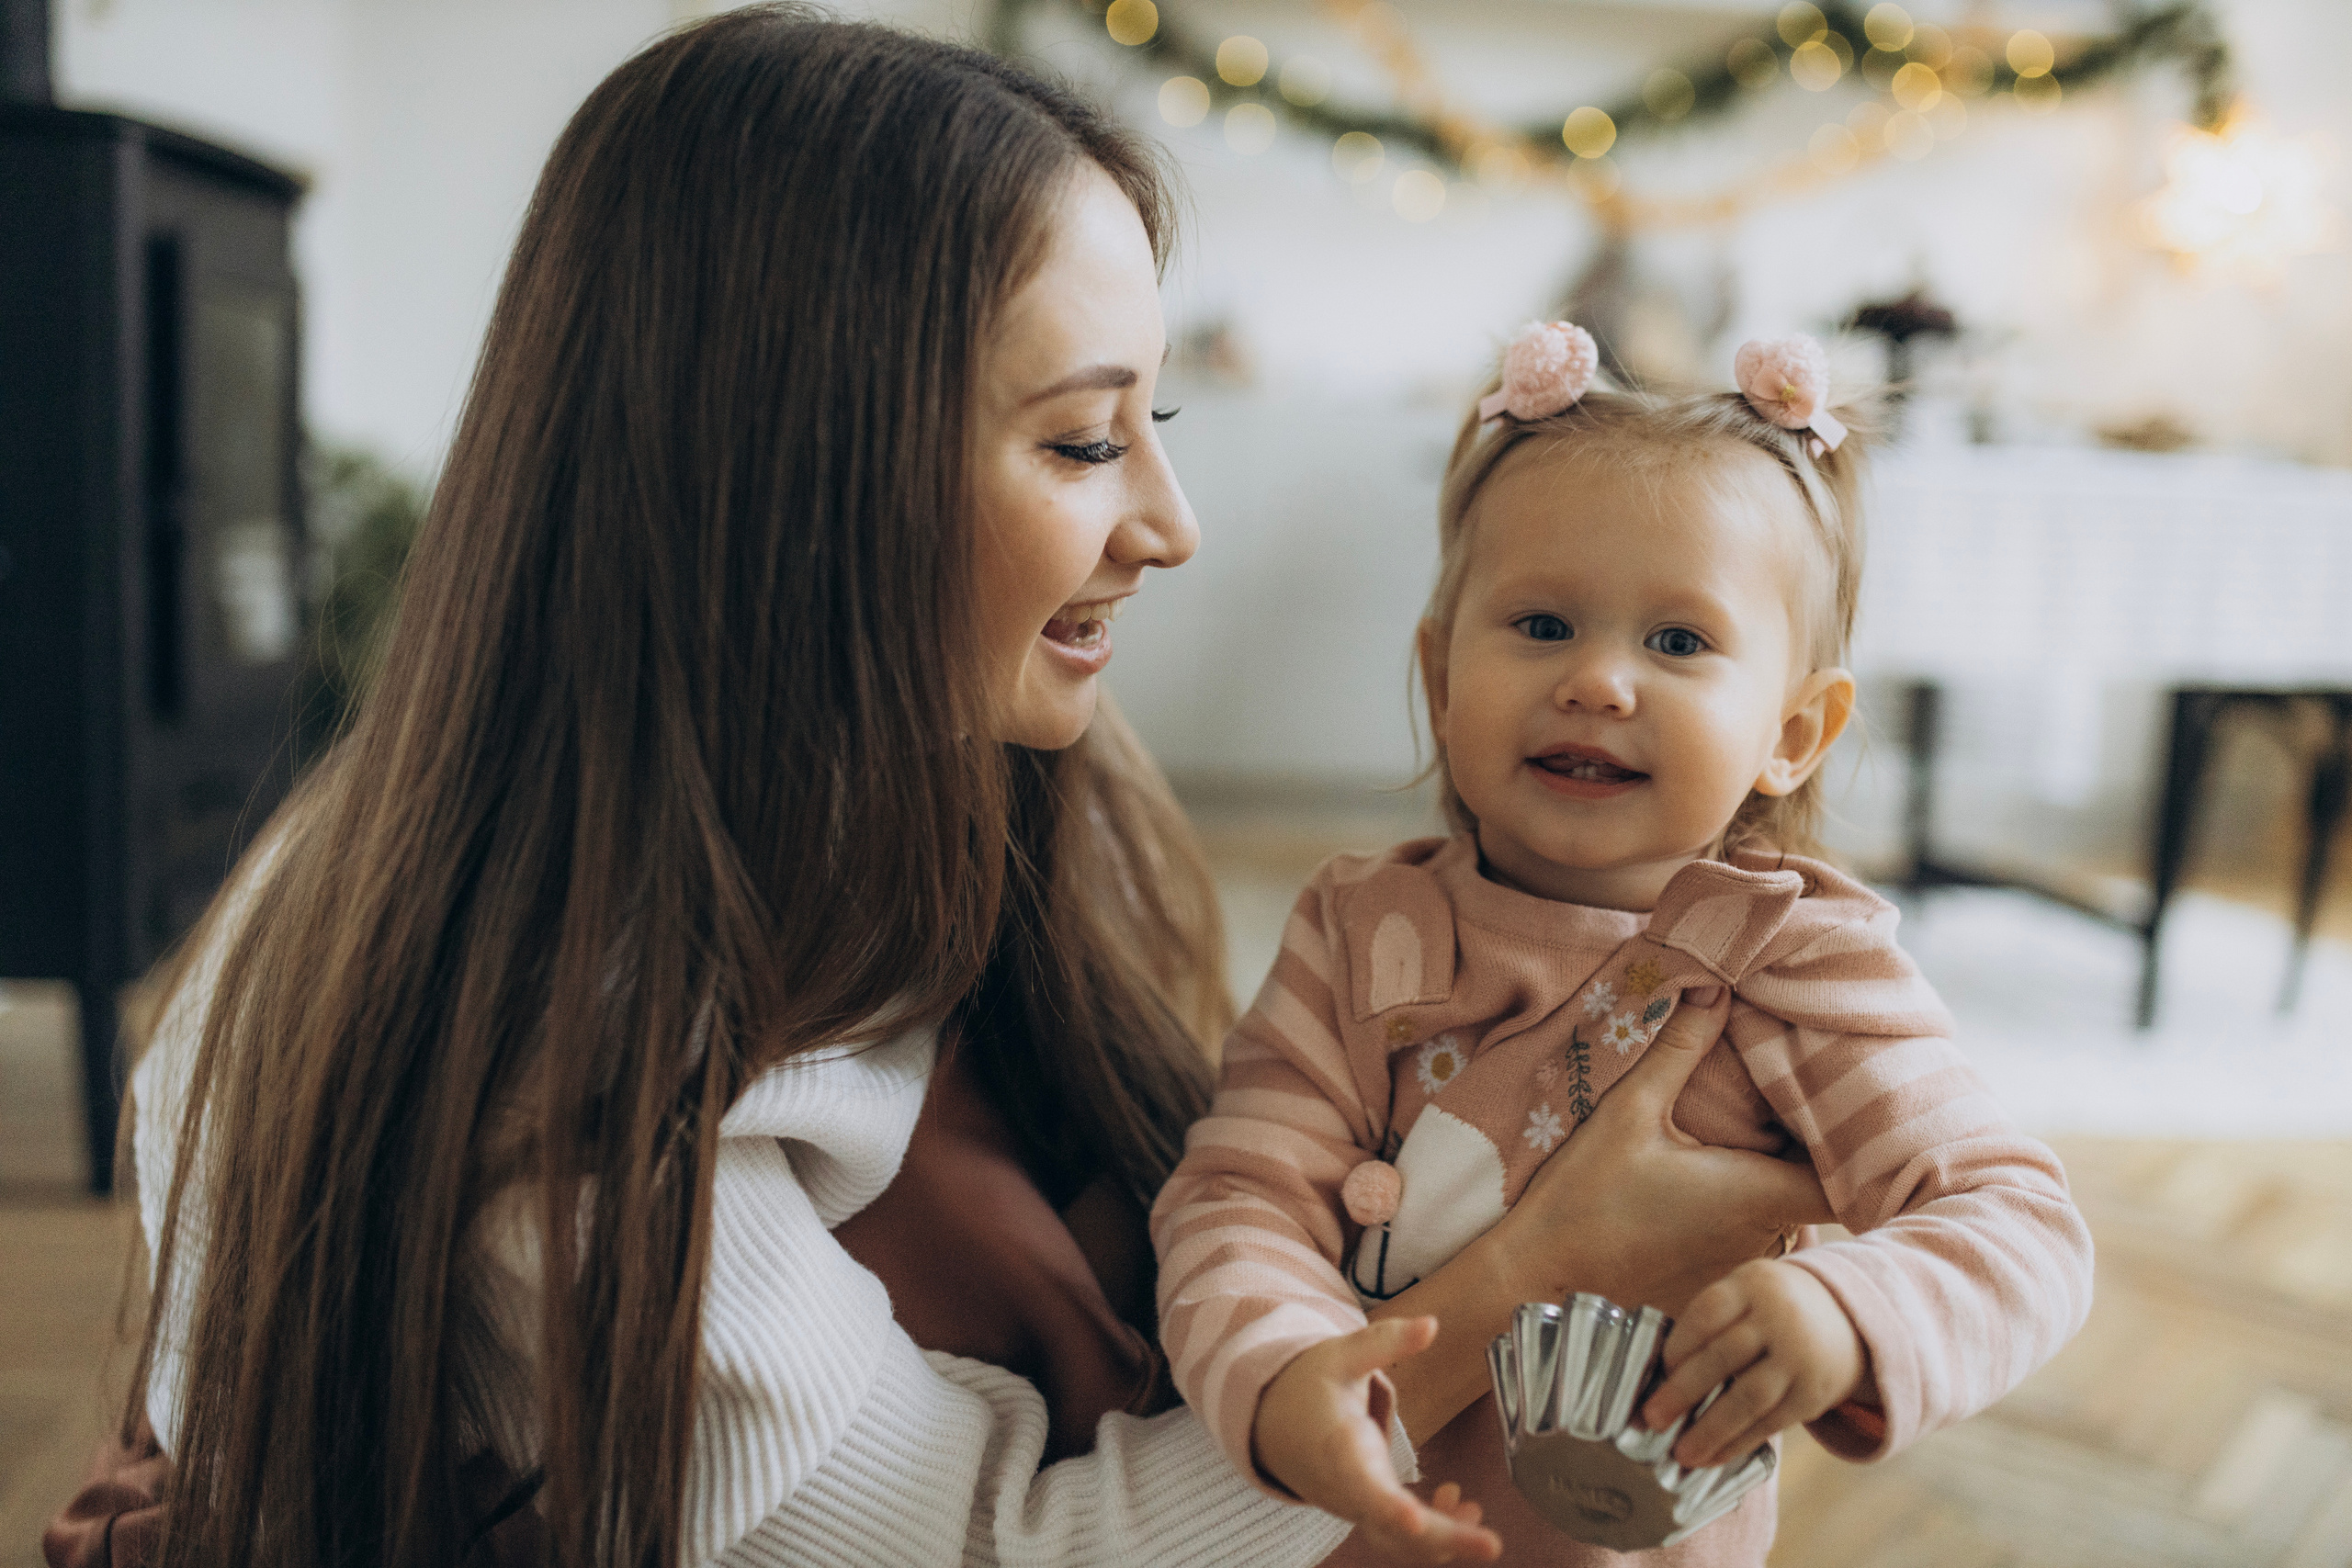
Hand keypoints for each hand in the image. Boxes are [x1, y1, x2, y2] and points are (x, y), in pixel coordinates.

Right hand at [1253, 1317, 1501, 1563]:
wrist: (1272, 1423)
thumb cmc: (1307, 1387)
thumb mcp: (1341, 1354)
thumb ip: (1386, 1341)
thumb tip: (1431, 1324)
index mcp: (1337, 1446)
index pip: (1360, 1484)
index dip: (1388, 1507)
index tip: (1415, 1520)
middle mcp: (1346, 1487)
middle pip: (1390, 1528)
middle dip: (1443, 1538)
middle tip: (1491, 1545)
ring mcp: (1356, 1506)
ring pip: (1398, 1540)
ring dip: (1445, 1539)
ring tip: (1480, 1517)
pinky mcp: (1368, 1511)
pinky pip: (1401, 1534)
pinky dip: (1435, 1529)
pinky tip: (1459, 1501)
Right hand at [1501, 987, 1833, 1314]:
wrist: (1540, 1279)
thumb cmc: (1585, 1197)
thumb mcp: (1628, 1111)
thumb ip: (1679, 1049)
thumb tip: (1716, 987)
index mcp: (1758, 1194)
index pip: (1851, 1182)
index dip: (1865, 1151)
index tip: (1850, 1113)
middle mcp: (1765, 1240)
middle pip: (1822, 1199)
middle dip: (1817, 1157)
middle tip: (1800, 1110)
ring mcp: (1740, 1271)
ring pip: (1789, 1225)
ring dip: (1781, 1191)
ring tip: (1761, 1146)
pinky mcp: (1713, 1288)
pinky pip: (1755, 1251)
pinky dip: (1751, 1222)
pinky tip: (1717, 1195)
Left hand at [1638, 1258, 1864, 1467]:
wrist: (1847, 1316)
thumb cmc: (1771, 1309)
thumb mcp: (1746, 1294)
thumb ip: (1711, 1324)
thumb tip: (1661, 1378)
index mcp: (1753, 1285)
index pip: (1708, 1312)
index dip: (1679, 1343)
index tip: (1659, 1370)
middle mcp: (1779, 1317)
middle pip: (1725, 1356)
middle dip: (1684, 1391)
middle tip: (1653, 1417)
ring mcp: (1799, 1357)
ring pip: (1750, 1396)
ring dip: (1711, 1429)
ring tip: (1682, 1453)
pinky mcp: (1813, 1393)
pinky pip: (1771, 1422)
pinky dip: (1739, 1442)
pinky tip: (1713, 1456)